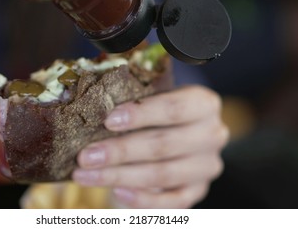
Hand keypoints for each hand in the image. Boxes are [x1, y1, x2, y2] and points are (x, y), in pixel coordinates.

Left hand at [73, 86, 228, 207]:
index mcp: (205, 104)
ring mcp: (207, 166)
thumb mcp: (154, 95)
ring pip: (162, 175)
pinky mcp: (198, 190)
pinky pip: (171, 201)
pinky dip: (142, 199)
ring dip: (120, 176)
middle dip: (120, 151)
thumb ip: (134, 99)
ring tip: (86, 175)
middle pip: (164, 145)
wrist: (179, 131)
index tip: (108, 120)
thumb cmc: (159, 110)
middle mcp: (212, 135)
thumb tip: (92, 110)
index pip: (174, 108)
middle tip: (85, 156)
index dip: (141, 114)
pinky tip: (116, 192)